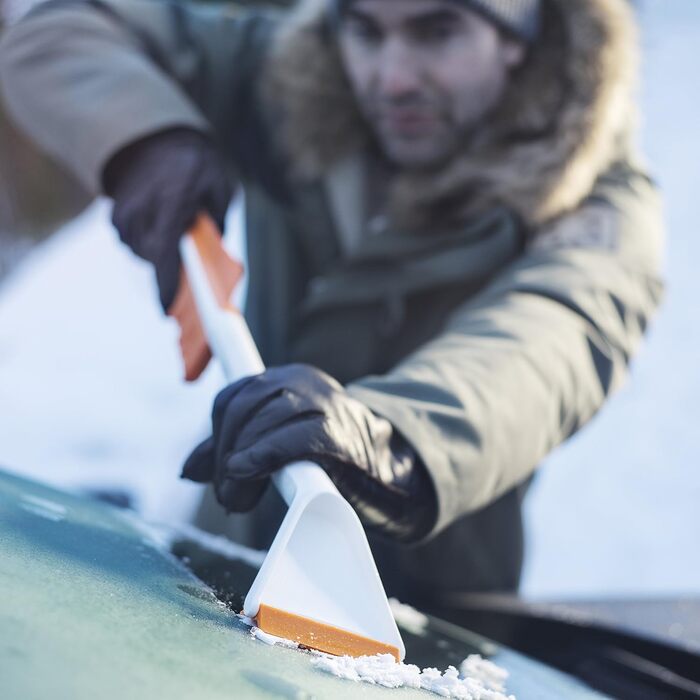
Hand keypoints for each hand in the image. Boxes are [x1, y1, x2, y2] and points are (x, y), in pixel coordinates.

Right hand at [103, 128, 233, 309]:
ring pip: (144, 255)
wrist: (155, 138)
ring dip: (163, 255)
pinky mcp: (115, 218)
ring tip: (178, 238)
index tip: (167, 310)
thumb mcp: (219, 187)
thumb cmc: (196, 165)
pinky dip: (150, 244)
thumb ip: (218, 223)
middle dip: (174, 273)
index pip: (163, 251)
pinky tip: (162, 229)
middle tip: (191, 275)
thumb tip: (218, 260)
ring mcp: (124, 213)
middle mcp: (142, 208)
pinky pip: (134, 246)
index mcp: (172, 198)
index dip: (166, 284)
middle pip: (155, 259)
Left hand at [182, 364, 436, 542]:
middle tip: (226, 495)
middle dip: (223, 453)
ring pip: (261, 422)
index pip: (233, 396)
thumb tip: (187, 470)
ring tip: (237, 500)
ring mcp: (324, 404)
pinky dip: (262, 454)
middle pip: (241, 408)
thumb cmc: (330, 459)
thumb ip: (237, 450)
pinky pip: (291, 439)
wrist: (389, 474)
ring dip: (237, 466)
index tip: (211, 471)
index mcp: (288, 379)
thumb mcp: (278, 444)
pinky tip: (245, 472)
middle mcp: (304, 382)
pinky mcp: (339, 434)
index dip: (216, 435)